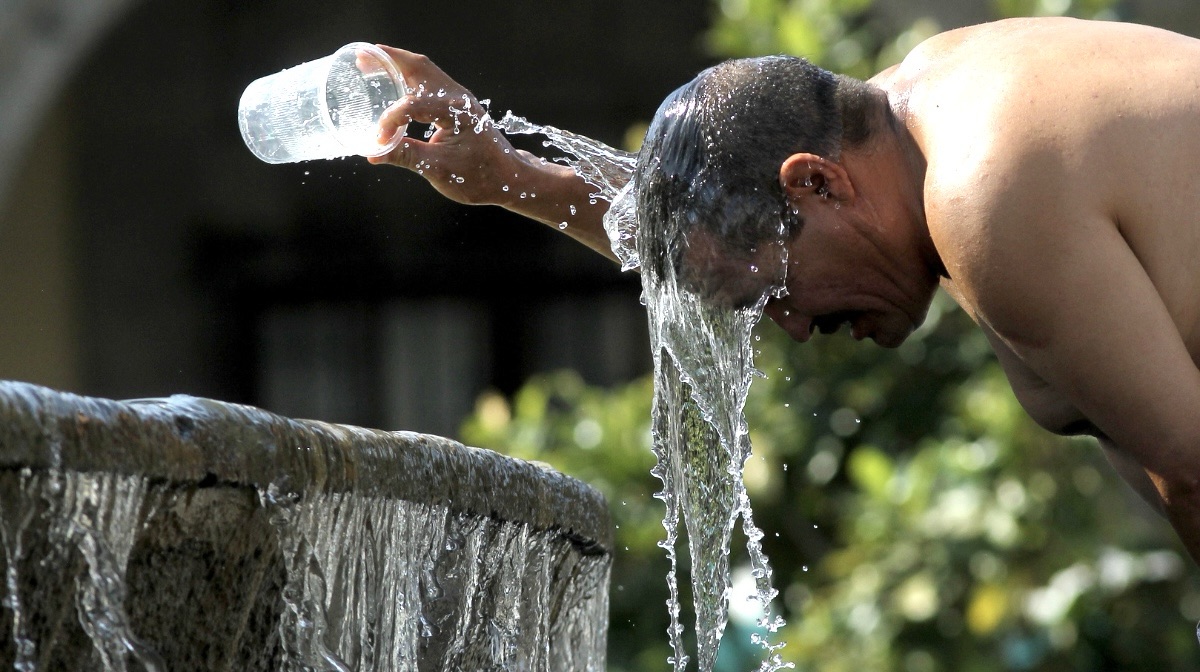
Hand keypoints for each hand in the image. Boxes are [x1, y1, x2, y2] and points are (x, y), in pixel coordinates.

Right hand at [366, 46, 530, 206]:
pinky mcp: (458, 106)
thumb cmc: (480, 176)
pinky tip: (395, 83)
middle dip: (388, 60)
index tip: (378, 141)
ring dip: (398, 64)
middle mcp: (458, 97)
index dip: (390, 120)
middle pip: (419, 67)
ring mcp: (460, 99)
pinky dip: (409, 77)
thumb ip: (406, 156)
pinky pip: (430, 82)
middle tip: (361, 58)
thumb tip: (373, 153)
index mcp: (456, 111)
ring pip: (425, 71)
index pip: (412, 105)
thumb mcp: (439, 170)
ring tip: (372, 63)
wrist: (508, 179)